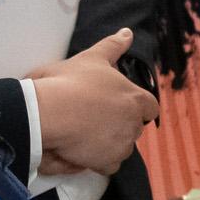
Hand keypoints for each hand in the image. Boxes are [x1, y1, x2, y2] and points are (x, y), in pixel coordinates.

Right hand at [25, 30, 158, 174]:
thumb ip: (112, 46)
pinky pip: (109, 166)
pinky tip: (80, 151)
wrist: (49, 113)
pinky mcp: (108, 162)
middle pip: (133, 128)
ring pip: (121, 147)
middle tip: (92, 119)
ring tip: (83, 135)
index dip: (136, 108)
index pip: (150, 107)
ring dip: (107, 144)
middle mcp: (134, 123)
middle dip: (117, 126)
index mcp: (135, 97)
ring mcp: (123, 144)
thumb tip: (128, 33)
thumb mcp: (91, 58)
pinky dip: (97, 162)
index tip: (118, 106)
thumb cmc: (68, 82)